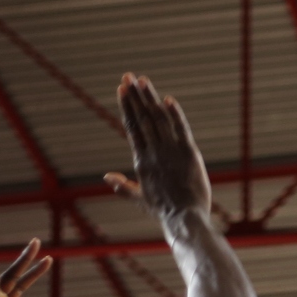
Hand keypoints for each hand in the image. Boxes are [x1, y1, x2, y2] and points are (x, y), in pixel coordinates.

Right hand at [105, 73, 211, 221]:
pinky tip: (168, 99)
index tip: (121, 90)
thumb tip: (106, 177)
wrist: (184, 219)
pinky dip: (175, 114)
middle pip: (142, 118)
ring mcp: (171, 152)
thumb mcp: (140, 199)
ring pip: (159, 119)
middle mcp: (154, 152)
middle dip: (134, 96)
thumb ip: (123, 187)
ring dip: (150, 98)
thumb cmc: (163, 212)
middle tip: (128, 77)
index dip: (126, 107)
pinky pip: (181, 129)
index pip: (132, 128)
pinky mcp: (189, 154)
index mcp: (142, 161)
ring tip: (143, 80)